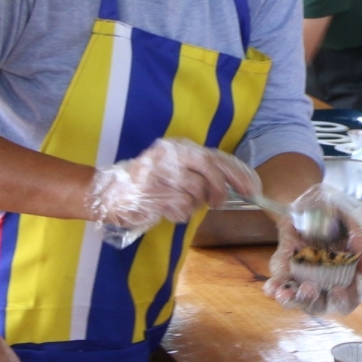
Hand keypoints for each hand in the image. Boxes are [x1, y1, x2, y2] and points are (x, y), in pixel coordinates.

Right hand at [88, 138, 255, 242]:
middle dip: (220, 188)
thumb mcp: (177, 170)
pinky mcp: (152, 193)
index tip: (252, 189)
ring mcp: (160, 173)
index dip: (238, 173)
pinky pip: (181, 207)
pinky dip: (180, 214)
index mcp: (178, 147)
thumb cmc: (150, 184)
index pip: (216, 156)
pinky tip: (168, 210)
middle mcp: (169, 155)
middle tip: (220, 203)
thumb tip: (237, 185)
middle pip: (209, 168)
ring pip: (196, 191)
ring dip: (194, 204)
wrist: (110, 194)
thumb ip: (202, 173)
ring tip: (179, 204)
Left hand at [263, 185, 361, 314]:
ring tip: (284, 294)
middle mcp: (325, 282)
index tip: (337, 291)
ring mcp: (303, 277)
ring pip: (297, 299)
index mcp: (347, 276)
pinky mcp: (285, 269)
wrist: (310, 200)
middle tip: (308, 289)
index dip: (343, 301)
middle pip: (321, 305)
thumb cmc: (337, 215)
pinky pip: (280, 282)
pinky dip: (274, 287)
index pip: (348, 300)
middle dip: (313, 301)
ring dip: (290, 300)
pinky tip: (271, 288)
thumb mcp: (353, 225)